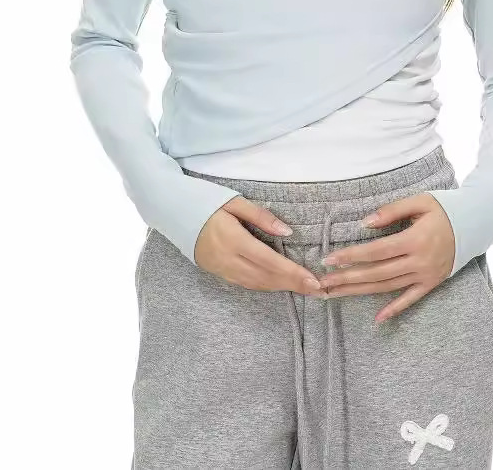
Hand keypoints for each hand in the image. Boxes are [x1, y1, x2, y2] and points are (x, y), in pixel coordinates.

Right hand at [193, 197, 326, 297]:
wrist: (174, 213)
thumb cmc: (207, 203)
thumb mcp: (235, 202)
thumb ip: (262, 217)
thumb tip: (288, 230)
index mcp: (234, 240)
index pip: (269, 262)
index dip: (292, 273)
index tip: (313, 280)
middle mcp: (228, 260)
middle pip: (266, 278)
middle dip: (293, 285)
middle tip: (318, 290)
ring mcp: (222, 269)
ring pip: (257, 284)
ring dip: (281, 288)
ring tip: (304, 289)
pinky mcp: (218, 272)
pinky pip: (246, 283)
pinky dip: (266, 286)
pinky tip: (280, 284)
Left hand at [316, 193, 455, 322]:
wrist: (475, 223)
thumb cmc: (444, 209)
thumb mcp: (419, 202)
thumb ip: (391, 211)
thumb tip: (364, 224)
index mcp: (414, 240)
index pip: (375, 251)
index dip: (351, 256)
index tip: (329, 260)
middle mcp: (418, 261)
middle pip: (377, 273)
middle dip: (348, 278)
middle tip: (323, 283)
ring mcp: (425, 275)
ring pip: (387, 287)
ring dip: (360, 291)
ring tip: (337, 294)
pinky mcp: (432, 283)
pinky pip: (411, 299)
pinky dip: (394, 309)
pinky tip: (378, 318)